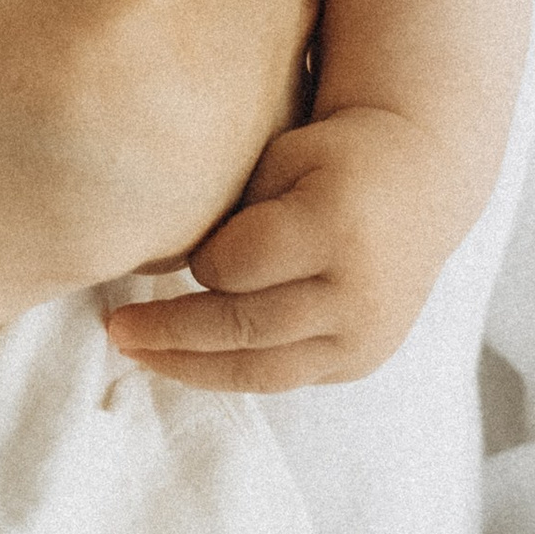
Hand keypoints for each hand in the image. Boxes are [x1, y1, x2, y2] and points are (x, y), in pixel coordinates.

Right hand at [11, 0, 370, 278]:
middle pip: (225, 16)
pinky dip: (87, 143)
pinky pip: (120, 168)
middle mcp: (269, 65)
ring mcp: (217, 152)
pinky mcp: (149, 219)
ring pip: (177, 99)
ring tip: (56, 50)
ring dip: (132, 79)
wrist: (81, 115)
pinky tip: (37, 121)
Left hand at [108, 104, 462, 390]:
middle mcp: (358, 290)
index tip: (168, 248)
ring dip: (191, 366)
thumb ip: (232, 211)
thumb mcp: (281, 158)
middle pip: (245, 325)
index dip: (196, 260)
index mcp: (335, 225)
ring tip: (136, 354)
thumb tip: (158, 259)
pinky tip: (188, 361)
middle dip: (171, 332)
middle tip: (115, 329)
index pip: (237, 264)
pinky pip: (284, 377)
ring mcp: (366, 335)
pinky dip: (231, 371)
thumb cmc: (329, 156)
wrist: (420, 178)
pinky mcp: (363, 360)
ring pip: (262, 369)